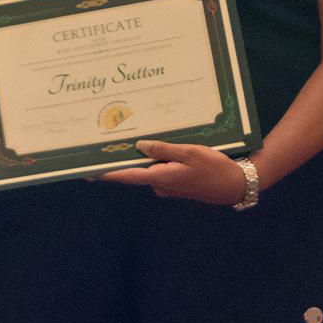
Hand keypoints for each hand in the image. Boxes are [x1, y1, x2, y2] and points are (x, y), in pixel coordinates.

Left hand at [99, 141, 247, 205]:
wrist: (236, 186)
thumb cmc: (214, 168)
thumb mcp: (190, 152)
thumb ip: (163, 149)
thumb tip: (139, 146)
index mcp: (160, 178)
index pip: (125, 176)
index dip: (105, 174)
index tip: (86, 171)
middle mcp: (161, 185)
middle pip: (135, 171)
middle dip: (124, 159)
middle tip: (110, 143)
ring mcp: (169, 186)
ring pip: (150, 169)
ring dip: (145, 157)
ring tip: (139, 136)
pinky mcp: (177, 184)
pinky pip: (162, 170)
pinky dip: (160, 160)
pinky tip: (165, 146)